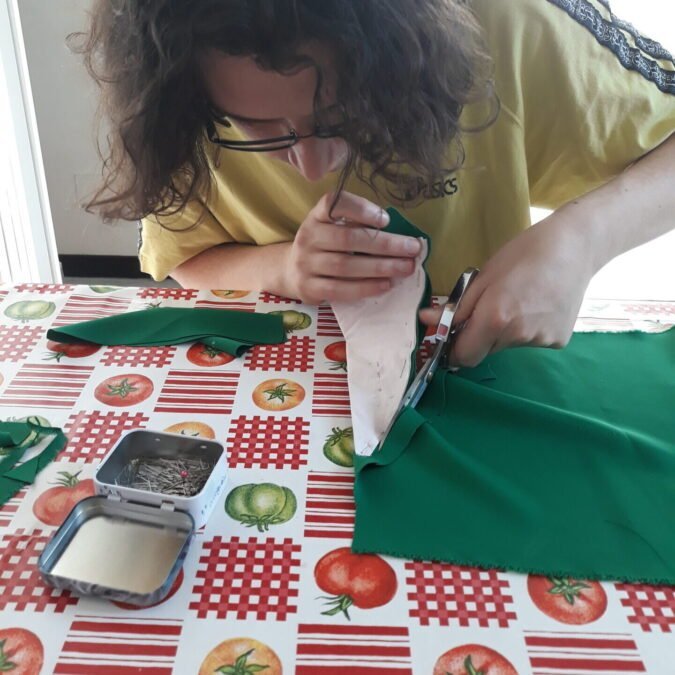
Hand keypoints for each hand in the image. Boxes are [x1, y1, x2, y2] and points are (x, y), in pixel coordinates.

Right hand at [283, 192, 421, 303]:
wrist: (290, 270)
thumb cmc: (323, 246)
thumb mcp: (332, 227)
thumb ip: (357, 225)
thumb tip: (399, 235)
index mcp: (317, 216)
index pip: (334, 204)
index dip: (361, 209)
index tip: (386, 220)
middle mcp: (308, 236)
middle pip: (348, 239)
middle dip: (385, 244)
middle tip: (412, 249)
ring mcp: (306, 264)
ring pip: (346, 266)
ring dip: (380, 267)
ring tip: (405, 268)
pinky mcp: (309, 288)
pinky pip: (340, 289)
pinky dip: (365, 288)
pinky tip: (386, 285)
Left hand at [420, 213, 593, 366]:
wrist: (576, 246)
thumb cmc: (523, 254)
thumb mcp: (483, 277)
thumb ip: (456, 307)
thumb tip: (426, 322)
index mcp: (495, 319)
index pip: (463, 356)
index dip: (454, 349)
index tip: (453, 335)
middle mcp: (518, 336)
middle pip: (485, 350)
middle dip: (479, 335)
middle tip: (490, 306)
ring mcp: (541, 341)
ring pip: (508, 345)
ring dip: (504, 331)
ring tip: (519, 300)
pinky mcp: (559, 340)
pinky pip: (530, 341)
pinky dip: (527, 329)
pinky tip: (538, 305)